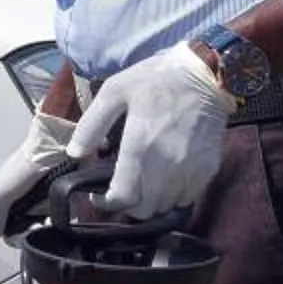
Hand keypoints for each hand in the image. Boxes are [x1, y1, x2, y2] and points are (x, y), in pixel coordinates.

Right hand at [0, 109, 78, 242]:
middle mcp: (32, 201)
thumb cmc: (24, 165)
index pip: (11, 228)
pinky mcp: (71, 197)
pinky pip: (72, 216)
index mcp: (12, 199)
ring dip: (52, 226)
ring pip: (52, 225)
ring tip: (53, 218)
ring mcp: (51, 199)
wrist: (55, 145)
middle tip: (39, 224)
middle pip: (32, 228)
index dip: (16, 235)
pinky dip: (70, 219)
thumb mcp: (1, 192)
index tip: (22, 233)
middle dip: (35, 230)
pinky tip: (68, 217)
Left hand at [66, 41, 238, 218]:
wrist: (204, 73)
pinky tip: (165, 180)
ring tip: (143, 186)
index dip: (108, 204)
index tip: (100, 197)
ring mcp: (191, 168)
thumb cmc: (155, 79)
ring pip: (167, 207)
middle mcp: (167, 163)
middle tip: (122, 189)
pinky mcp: (208, 167)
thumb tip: (74, 154)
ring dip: (152, 203)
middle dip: (129, 205)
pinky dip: (174, 196)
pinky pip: (189, 197)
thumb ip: (91, 125)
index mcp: (141, 145)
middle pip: (145, 209)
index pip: (124, 197)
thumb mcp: (114, 91)